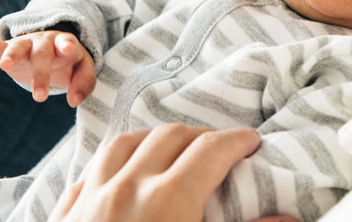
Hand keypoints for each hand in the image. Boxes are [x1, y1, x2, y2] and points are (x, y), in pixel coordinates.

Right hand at [0, 30, 95, 106]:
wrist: (52, 48)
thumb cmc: (69, 61)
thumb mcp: (82, 69)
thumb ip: (84, 83)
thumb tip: (73, 101)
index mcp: (64, 44)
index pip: (67, 42)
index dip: (68, 45)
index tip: (69, 50)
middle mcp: (44, 41)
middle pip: (41, 53)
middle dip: (41, 74)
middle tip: (40, 97)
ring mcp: (25, 44)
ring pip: (18, 46)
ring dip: (12, 55)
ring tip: (4, 66)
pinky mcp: (8, 50)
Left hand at [50, 124, 298, 221]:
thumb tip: (289, 220)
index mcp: (169, 202)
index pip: (212, 151)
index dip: (237, 142)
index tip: (252, 144)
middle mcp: (127, 190)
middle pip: (170, 138)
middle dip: (200, 137)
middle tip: (218, 149)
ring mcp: (89, 202)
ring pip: (122, 145)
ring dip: (152, 141)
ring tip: (170, 152)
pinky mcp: (62, 220)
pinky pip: (87, 176)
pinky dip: (111, 167)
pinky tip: (120, 181)